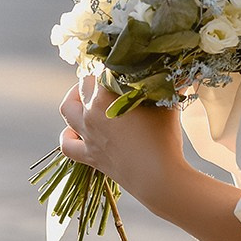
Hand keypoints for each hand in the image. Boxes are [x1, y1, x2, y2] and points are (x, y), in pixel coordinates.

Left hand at [59, 76, 187, 214]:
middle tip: (110, 78)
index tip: (126, 64)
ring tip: (86, 95)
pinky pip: (67, 144)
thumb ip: (166, 84)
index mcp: (107, 95)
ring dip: (74, 98)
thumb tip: (173, 67)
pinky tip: (75, 129)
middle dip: (95, 77)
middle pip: (84, 84)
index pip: (104, 69)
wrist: (158, 177)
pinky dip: (67, 135)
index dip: (115, 64)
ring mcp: (87, 135)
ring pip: (67, 109)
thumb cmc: (164, 137)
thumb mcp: (167, 103)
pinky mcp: (89, 156)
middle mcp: (91, 112)